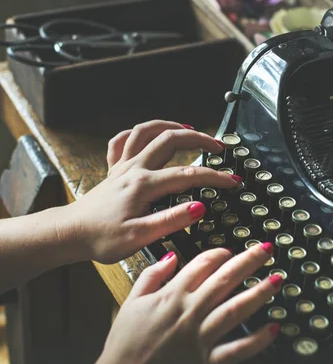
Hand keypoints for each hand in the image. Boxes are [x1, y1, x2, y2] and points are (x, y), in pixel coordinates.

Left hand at [61, 120, 241, 263]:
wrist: (69, 234)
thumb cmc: (101, 238)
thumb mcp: (139, 237)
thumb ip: (172, 220)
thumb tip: (199, 207)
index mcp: (144, 185)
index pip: (189, 175)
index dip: (215, 177)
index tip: (232, 181)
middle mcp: (134, 168)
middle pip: (171, 139)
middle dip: (199, 139)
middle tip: (218, 146)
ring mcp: (123, 166)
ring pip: (147, 131)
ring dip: (171, 125)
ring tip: (189, 129)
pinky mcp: (113, 170)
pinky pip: (124, 140)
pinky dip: (138, 133)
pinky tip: (148, 135)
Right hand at [83, 242, 281, 363]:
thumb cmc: (125, 344)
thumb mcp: (131, 302)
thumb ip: (152, 275)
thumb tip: (171, 256)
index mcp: (172, 295)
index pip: (202, 264)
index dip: (220, 254)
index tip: (230, 251)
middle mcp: (189, 312)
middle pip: (225, 280)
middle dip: (249, 261)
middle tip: (267, 250)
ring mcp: (200, 337)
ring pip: (235, 309)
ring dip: (259, 292)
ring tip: (277, 279)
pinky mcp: (206, 362)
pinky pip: (236, 350)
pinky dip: (256, 340)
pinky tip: (273, 328)